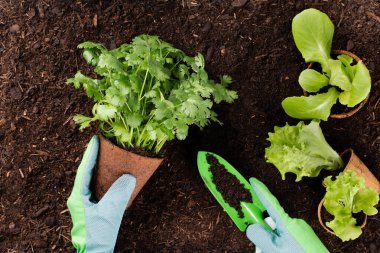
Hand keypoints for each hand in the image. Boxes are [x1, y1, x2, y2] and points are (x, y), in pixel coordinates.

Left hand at [67, 135, 135, 252]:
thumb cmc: (98, 236)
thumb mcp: (109, 213)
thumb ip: (118, 194)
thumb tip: (129, 177)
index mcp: (77, 197)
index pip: (83, 171)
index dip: (90, 155)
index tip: (95, 140)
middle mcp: (79, 199)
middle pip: (86, 173)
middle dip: (94, 159)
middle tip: (103, 145)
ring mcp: (85, 204)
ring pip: (92, 181)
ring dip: (100, 169)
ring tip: (109, 157)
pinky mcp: (92, 209)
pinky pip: (98, 189)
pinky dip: (106, 180)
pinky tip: (114, 177)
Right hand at [246, 178, 328, 252]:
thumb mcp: (273, 249)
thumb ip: (259, 235)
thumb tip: (252, 226)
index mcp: (287, 222)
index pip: (269, 201)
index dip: (259, 190)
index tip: (252, 180)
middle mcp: (296, 222)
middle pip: (272, 221)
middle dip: (264, 230)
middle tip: (261, 246)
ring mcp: (302, 230)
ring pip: (280, 232)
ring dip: (272, 241)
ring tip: (273, 252)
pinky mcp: (306, 238)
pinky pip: (288, 237)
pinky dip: (281, 244)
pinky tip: (281, 252)